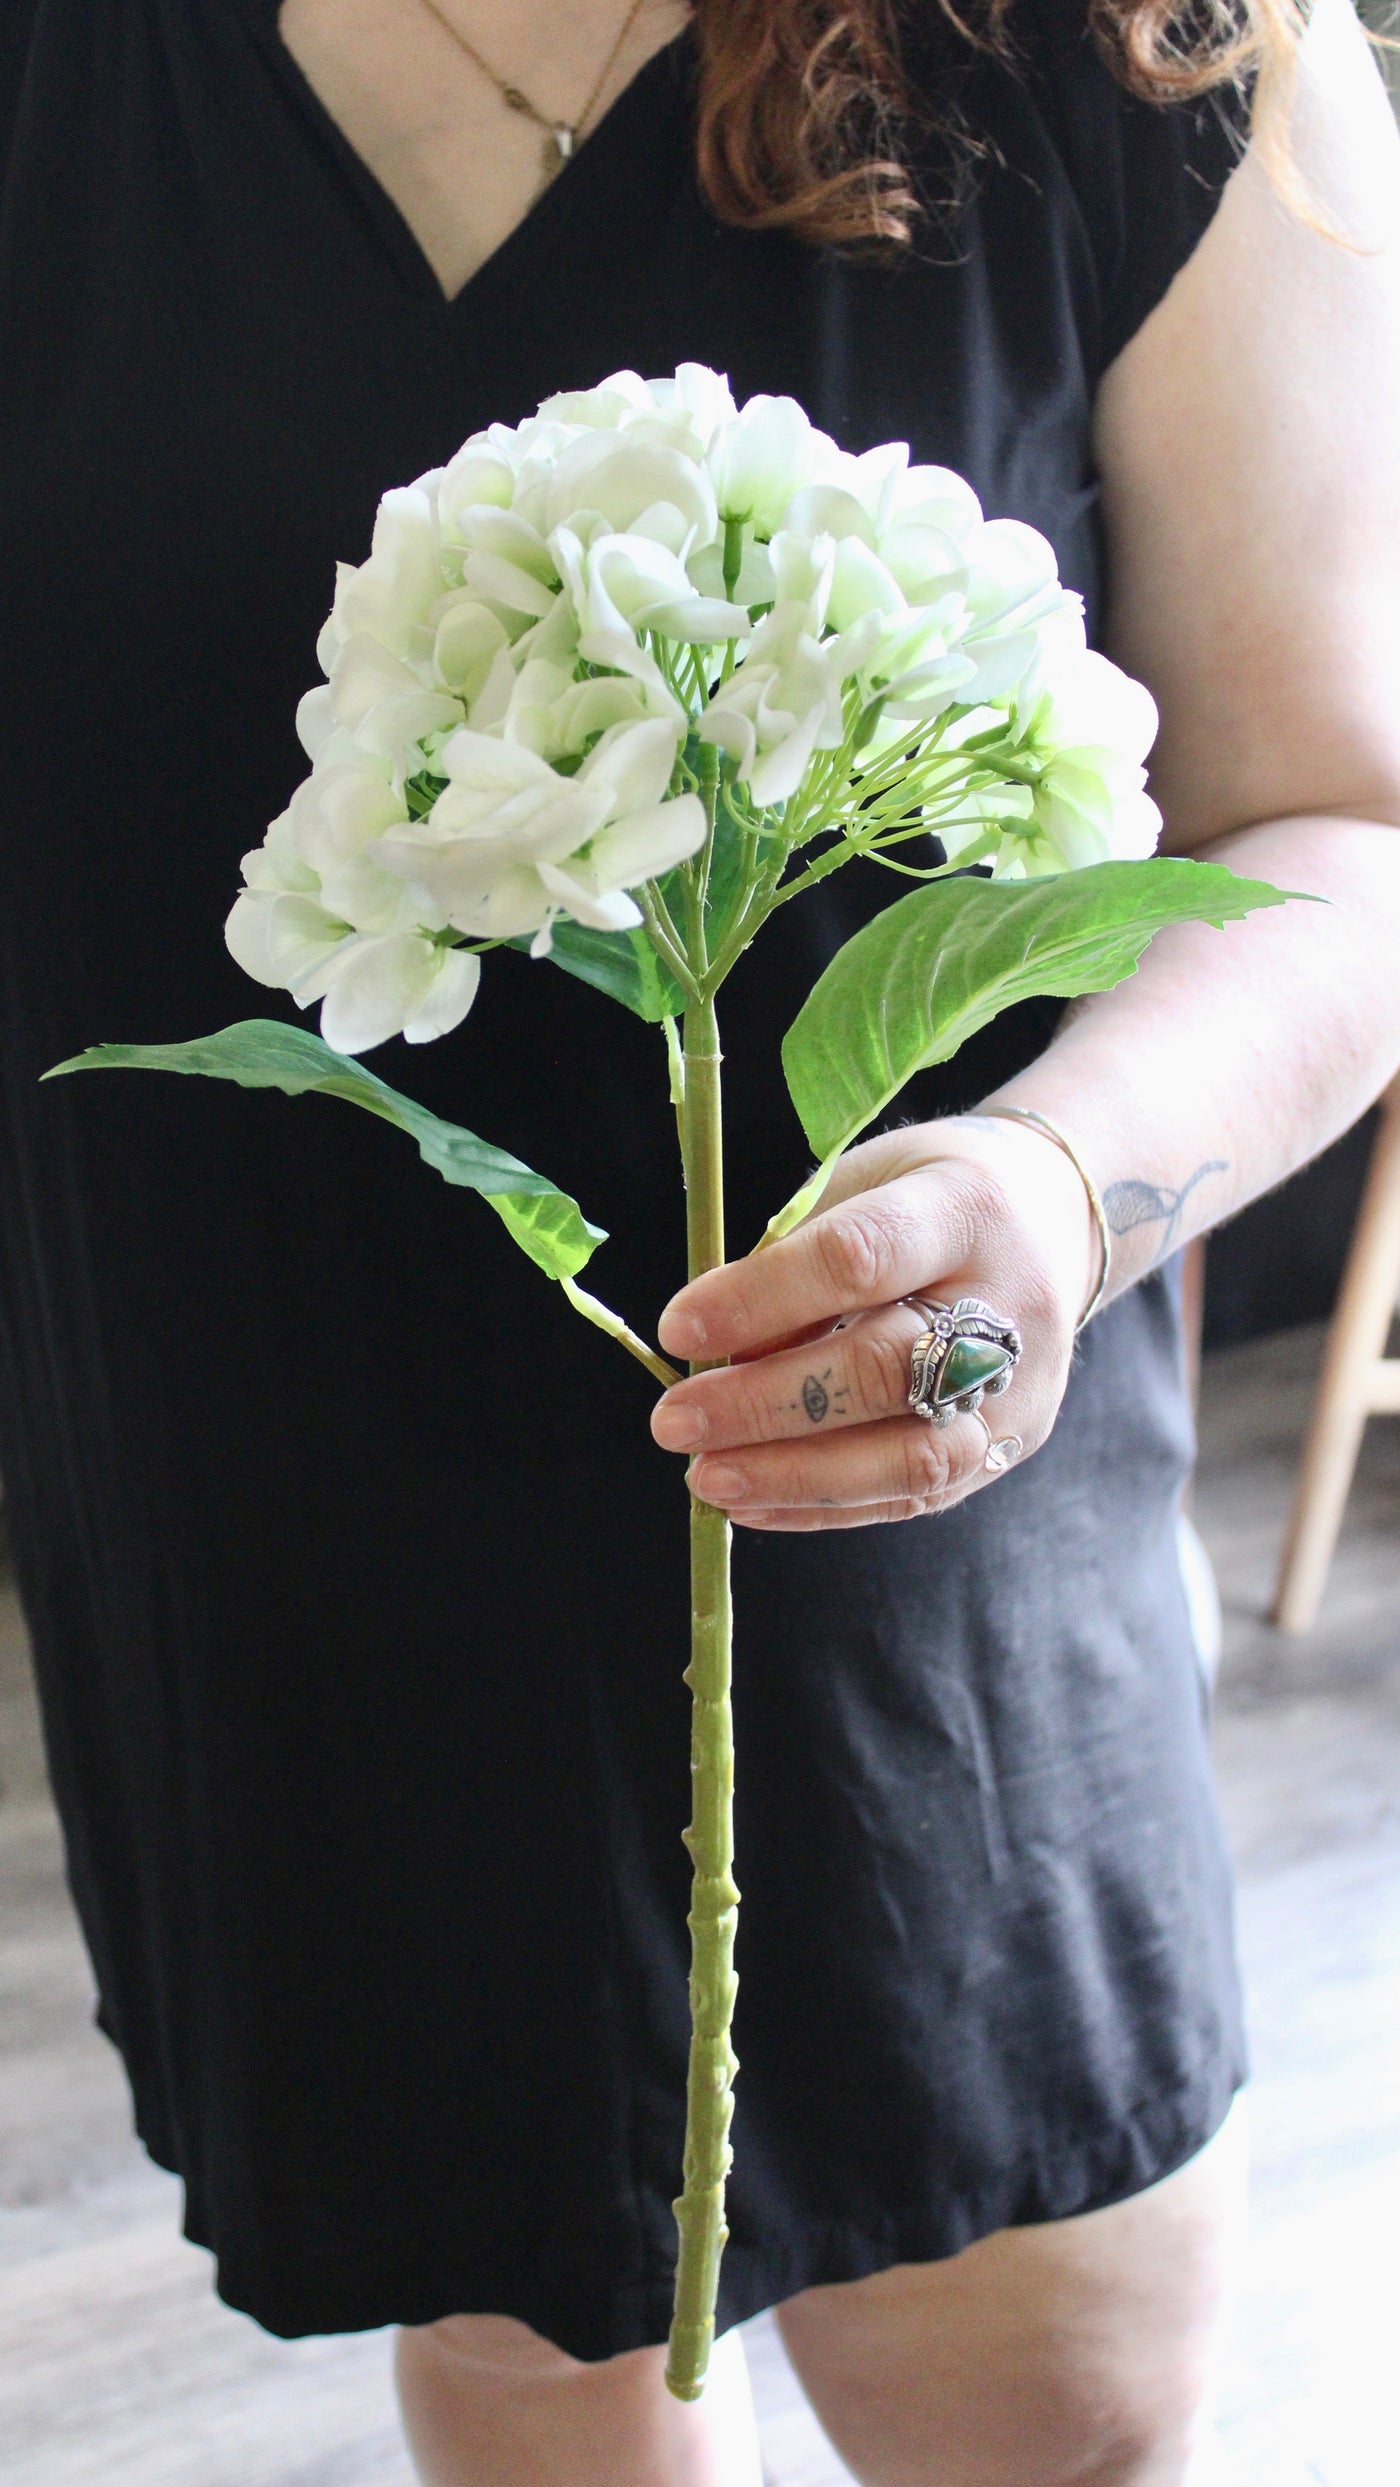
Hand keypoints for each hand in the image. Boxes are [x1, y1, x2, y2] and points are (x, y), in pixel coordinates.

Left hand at [651, 1114, 1098, 1530]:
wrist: (1056, 1218)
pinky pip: (915, 1495)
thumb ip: (790, 1260)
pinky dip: (823, 1505)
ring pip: (909, 1456)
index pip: (859, 1259)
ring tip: (706, 1478)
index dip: (760, 1299)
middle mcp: (1011, 1303)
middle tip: (673, 1422)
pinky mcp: (1015, 1441)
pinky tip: (753, 1499)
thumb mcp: (859, 1185)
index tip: (677, 1328)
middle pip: (881, 1369)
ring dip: (793, 1476)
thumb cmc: (927, 1195)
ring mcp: (1023, 1385)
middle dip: (762, 1403)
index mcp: (966, 1209)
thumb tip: (713, 1354)